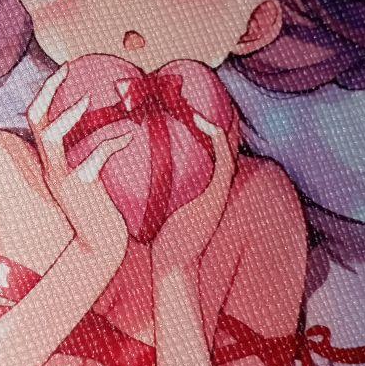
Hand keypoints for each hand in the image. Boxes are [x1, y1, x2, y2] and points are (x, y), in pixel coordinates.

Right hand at [28, 66, 132, 266]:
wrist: (99, 247)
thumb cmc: (99, 212)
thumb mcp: (88, 180)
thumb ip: (87, 155)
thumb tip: (109, 129)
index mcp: (51, 162)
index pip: (36, 119)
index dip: (46, 92)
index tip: (63, 70)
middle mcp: (50, 167)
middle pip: (34, 119)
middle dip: (47, 90)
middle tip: (65, 68)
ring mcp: (62, 178)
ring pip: (49, 136)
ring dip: (67, 114)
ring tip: (87, 100)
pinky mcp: (80, 188)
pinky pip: (93, 157)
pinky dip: (112, 143)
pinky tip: (128, 137)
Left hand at [153, 113, 235, 272]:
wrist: (173, 265)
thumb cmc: (164, 241)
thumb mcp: (162, 210)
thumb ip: (158, 192)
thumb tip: (137, 176)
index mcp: (207, 190)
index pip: (214, 154)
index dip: (208, 132)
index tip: (191, 112)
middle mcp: (218, 188)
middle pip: (225, 148)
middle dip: (216, 122)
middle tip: (195, 100)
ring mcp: (220, 191)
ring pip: (227, 150)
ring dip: (216, 125)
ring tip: (198, 105)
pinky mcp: (218, 195)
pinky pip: (224, 161)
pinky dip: (217, 139)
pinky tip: (203, 122)